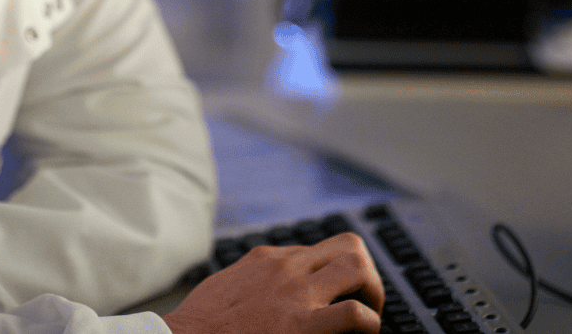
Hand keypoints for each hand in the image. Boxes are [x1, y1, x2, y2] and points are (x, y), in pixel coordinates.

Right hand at [162, 232, 382, 333]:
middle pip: (349, 245)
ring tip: (368, 317)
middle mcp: (287, 267)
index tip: (336, 297)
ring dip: (372, 292)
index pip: (319, 250)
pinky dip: (368, 325)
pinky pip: (354, 315)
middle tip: (363, 303)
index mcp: (268, 259)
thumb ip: (254, 280)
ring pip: (358, 265)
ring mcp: (296, 292)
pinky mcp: (302, 325)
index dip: (335, 276)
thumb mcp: (229, 285)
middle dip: (364, 273)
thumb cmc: (200, 325)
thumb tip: (269, 291)